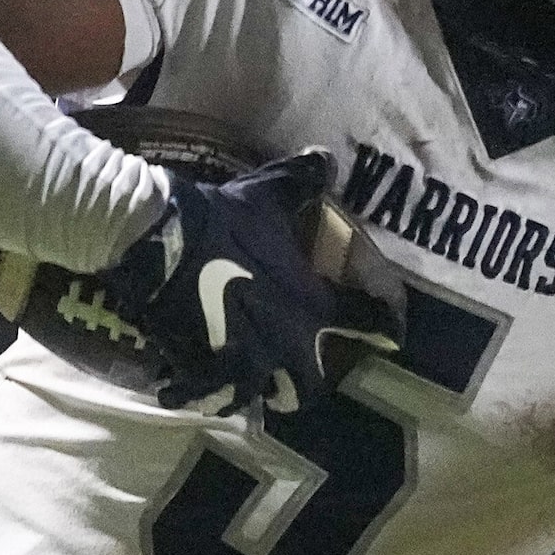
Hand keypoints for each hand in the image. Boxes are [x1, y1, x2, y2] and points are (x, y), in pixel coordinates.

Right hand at [98, 151, 398, 416]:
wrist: (163, 244)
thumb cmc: (225, 220)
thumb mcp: (269, 194)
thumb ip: (303, 180)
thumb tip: (326, 157)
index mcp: (314, 306)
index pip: (368, 323)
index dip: (384, 329)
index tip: (391, 336)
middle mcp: (289, 344)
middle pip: (311, 384)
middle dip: (308, 379)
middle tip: (300, 369)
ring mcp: (247, 364)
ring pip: (263, 395)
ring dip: (258, 390)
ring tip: (246, 380)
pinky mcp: (205, 372)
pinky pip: (211, 397)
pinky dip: (203, 393)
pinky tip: (191, 385)